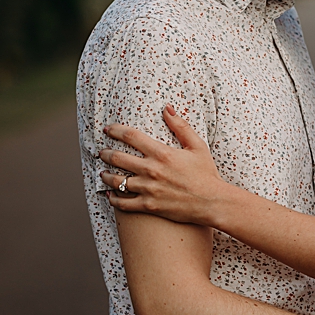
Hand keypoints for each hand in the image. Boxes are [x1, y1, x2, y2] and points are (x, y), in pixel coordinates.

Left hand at [99, 106, 233, 226]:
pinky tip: (110, 195)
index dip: (116, 130)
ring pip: (116, 181)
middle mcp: (151, 170)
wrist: (212, 202)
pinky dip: (113, 199)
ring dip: (106, 176)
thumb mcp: (198, 146)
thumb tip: (167, 108)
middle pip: (118, 158)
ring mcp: (148, 189)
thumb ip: (181, 126)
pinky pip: (123, 203)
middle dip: (106, 153)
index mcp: (162, 153)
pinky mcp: (148, 205)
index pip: (131, 136)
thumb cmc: (206, 173)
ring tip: (102, 173)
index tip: (107, 129)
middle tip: (102, 152)